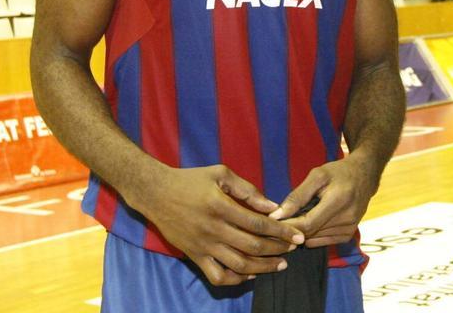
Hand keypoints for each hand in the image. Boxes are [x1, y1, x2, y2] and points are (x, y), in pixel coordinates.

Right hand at [135, 164, 304, 286]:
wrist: (155, 193)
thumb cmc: (190, 180)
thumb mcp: (220, 174)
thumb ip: (247, 190)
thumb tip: (271, 206)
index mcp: (221, 207)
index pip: (258, 223)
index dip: (280, 231)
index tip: (297, 235)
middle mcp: (213, 229)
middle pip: (252, 246)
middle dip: (277, 250)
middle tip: (293, 249)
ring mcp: (203, 246)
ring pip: (238, 265)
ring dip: (262, 268)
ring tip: (279, 265)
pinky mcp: (194, 256)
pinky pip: (216, 276)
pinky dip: (235, 280)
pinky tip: (249, 274)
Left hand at [270, 152, 379, 247]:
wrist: (365, 175)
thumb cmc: (338, 172)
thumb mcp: (317, 176)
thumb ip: (297, 196)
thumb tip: (277, 215)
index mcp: (338, 200)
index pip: (308, 223)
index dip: (287, 227)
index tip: (271, 224)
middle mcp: (347, 218)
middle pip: (310, 233)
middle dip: (290, 230)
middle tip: (273, 226)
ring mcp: (349, 228)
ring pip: (315, 239)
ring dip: (300, 233)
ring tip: (289, 223)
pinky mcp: (348, 235)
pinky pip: (324, 241)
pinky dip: (312, 236)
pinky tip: (306, 226)